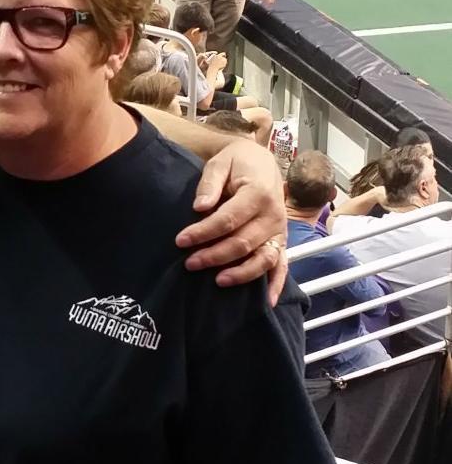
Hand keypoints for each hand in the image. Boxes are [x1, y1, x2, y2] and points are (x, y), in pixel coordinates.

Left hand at [177, 138, 287, 303]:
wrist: (262, 161)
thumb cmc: (238, 163)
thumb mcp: (221, 163)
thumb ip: (209, 183)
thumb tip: (200, 207)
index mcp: (258, 193)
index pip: (228, 220)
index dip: (203, 232)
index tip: (180, 240)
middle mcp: (273, 215)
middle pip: (243, 242)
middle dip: (214, 255)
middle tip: (189, 263)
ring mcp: (280, 231)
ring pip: (263, 259)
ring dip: (241, 273)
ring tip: (217, 281)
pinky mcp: (282, 242)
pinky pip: (282, 266)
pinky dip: (277, 285)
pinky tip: (267, 303)